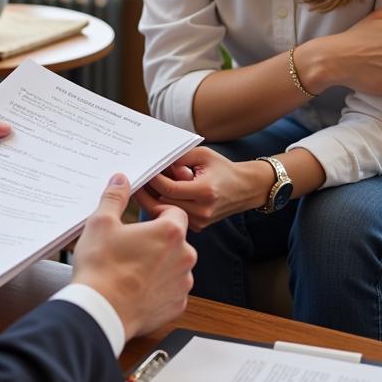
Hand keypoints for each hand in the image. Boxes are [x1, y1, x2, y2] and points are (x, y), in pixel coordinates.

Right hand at [72, 174, 195, 339]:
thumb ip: (115, 197)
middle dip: (158, 241)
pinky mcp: (177, 306)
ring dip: (160, 265)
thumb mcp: (101, 223)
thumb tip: (120, 181)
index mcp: (170, 232)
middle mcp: (184, 257)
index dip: (159, 214)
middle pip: (176, 240)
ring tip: (131, 269)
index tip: (142, 221)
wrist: (101, 311)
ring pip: (175, 266)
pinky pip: (172, 290)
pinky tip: (137, 288)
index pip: (175, 212)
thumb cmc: (101, 267)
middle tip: (132, 246)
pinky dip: (158, 288)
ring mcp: (182, 284)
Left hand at [137, 146, 264, 231]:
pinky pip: (174, 216)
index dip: (153, 179)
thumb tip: (156, 162)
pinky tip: (161, 194)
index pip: (168, 188)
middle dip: (147, 193)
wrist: (245, 189)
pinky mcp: (198, 227)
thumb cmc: (223, 169)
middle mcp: (202, 210)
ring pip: (165, 212)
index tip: (144, 170)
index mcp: (205, 191)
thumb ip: (179, 157)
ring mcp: (200, 221)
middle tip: (135, 181)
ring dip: (154, 199)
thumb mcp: (202, 155)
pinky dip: (165, 206)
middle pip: (162, 204)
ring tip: (148, 186)